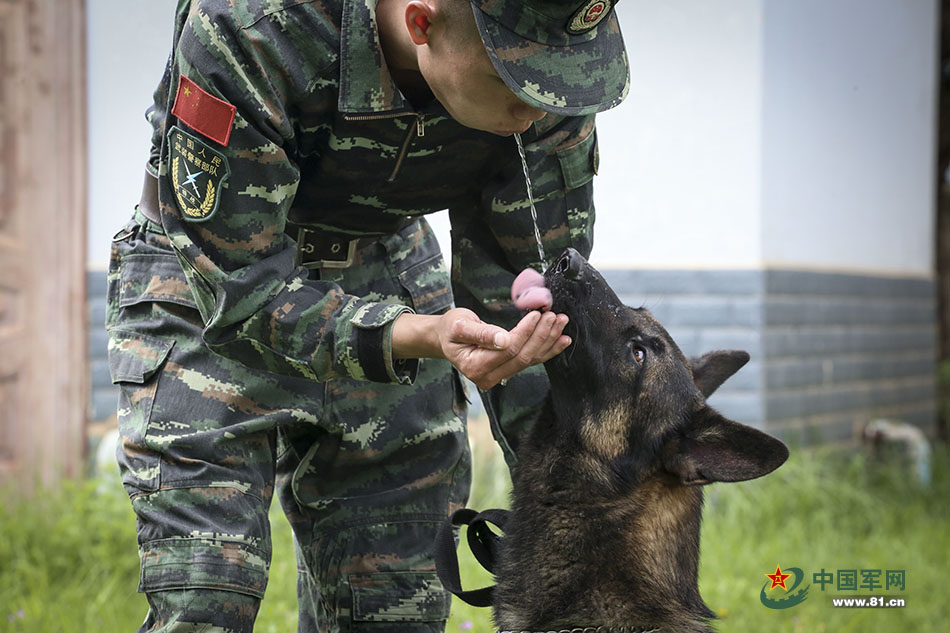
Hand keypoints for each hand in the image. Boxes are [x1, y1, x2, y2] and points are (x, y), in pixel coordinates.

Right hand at [434, 308, 570, 389]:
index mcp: (474, 366)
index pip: (508, 350)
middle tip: (554, 316)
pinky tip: (561, 340)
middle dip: (541, 336)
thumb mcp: (460, 325)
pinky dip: (547, 350)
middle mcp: (488, 377)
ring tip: (561, 323)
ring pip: (530, 360)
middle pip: (522, 357)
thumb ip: (481, 333)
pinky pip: (530, 361)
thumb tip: (502, 339)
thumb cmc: (451, 329)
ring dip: (548, 341)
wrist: (447, 337)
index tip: (536, 315)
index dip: (525, 332)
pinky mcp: (507, 370)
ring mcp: (498, 376)